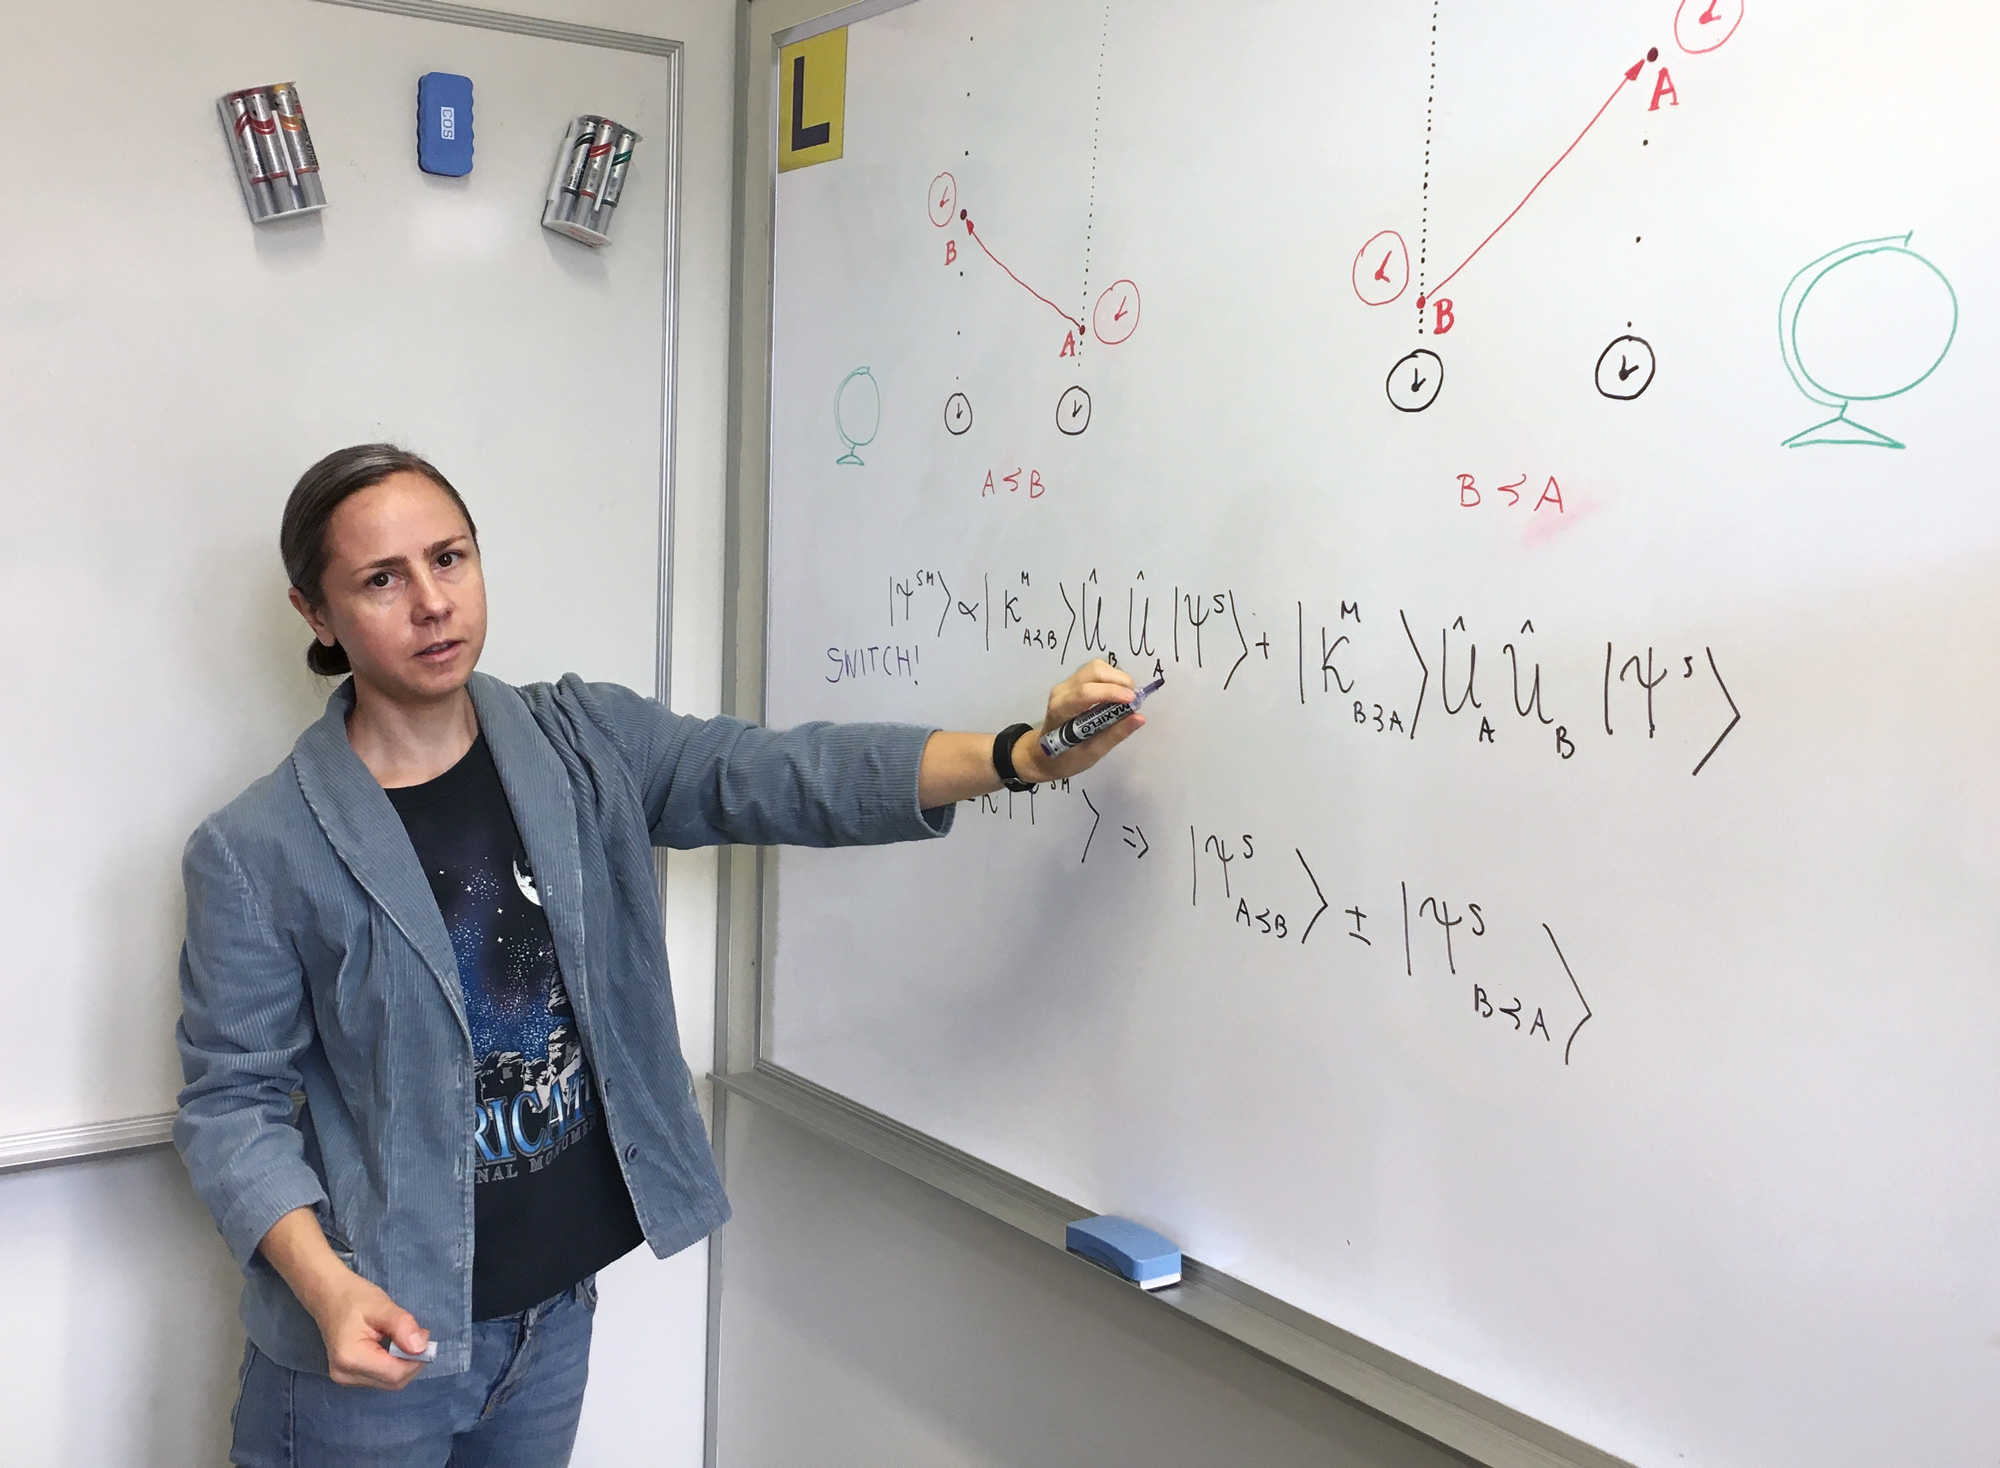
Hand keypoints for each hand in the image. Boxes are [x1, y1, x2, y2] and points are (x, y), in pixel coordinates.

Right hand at [308, 1269, 432, 1389]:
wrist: (328, 1296)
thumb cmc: (354, 1297)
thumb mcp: (382, 1306)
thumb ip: (403, 1326)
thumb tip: (421, 1348)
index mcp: (350, 1359)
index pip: (395, 1374)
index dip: (416, 1359)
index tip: (424, 1336)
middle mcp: (345, 1375)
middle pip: (393, 1381)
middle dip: (412, 1362)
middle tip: (418, 1335)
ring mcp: (345, 1379)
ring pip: (389, 1382)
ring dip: (404, 1363)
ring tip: (404, 1338)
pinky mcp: (349, 1376)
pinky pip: (381, 1377)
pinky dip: (393, 1364)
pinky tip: (393, 1346)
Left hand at [1015, 659, 1143, 782]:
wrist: (1044, 753)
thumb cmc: (1065, 757)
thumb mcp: (1091, 753)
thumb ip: (1115, 734)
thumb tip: (1139, 718)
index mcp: (1061, 710)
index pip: (1086, 693)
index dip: (1112, 693)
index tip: (1134, 701)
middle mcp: (1062, 691)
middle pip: (1094, 671)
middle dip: (1120, 681)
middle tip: (1135, 700)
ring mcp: (1066, 684)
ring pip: (1096, 667)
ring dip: (1117, 678)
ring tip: (1127, 698)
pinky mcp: (1074, 682)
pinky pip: (1096, 671)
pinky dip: (1112, 679)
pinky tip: (1117, 695)